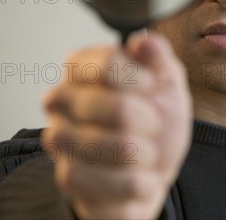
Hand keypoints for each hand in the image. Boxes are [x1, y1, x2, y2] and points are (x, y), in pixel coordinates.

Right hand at [41, 31, 192, 218]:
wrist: (151, 171)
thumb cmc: (154, 122)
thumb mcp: (166, 82)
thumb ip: (157, 57)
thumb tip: (144, 42)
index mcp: (81, 67)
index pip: (107, 63)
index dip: (141, 79)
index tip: (151, 88)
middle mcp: (60, 99)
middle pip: (113, 107)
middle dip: (148, 122)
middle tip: (153, 126)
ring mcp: (59, 138)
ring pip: (102, 146)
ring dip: (140, 154)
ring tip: (148, 154)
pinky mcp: (66, 176)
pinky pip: (100, 180)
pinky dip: (132, 183)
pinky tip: (141, 178)